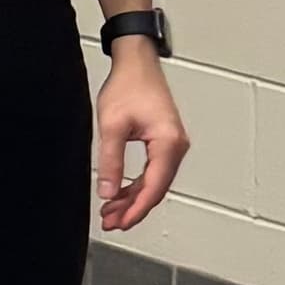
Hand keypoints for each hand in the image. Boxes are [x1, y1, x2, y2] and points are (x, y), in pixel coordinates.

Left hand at [95, 43, 188, 233]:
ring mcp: (172, 144)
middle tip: (110, 222)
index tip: (120, 223)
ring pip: (154, 182)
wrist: (136, 61)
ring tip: (111, 212)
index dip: (136, 210)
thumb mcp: (112, 125)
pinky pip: (153, 171)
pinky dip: (137, 185)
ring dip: (133, 199)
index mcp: (168, 143)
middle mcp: (176, 146)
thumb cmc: (129, 85)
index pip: (154, 187)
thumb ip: (110, 162)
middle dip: (133, 208)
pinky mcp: (164, 142)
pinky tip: (120, 193)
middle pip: (156, 189)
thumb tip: (108, 192)